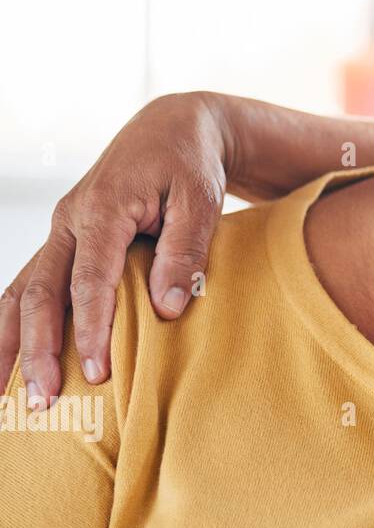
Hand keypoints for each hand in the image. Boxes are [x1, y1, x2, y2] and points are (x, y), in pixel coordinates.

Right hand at [0, 92, 229, 408]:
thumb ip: (183, 252)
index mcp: (103, 209)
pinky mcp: (63, 239)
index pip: (90, 280)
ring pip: (21, 291)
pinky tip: (11, 361)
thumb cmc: (190, 165)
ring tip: (11, 397)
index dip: (90, 328)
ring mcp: (60, 230)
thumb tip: (167, 308)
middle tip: (45, 398)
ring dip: (13, 343)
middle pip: (41, 292)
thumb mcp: (201, 200)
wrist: (173, 129)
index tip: (97, 370)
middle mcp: (69, 220)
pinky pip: (28, 285)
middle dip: (39, 348)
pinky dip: (14, 324)